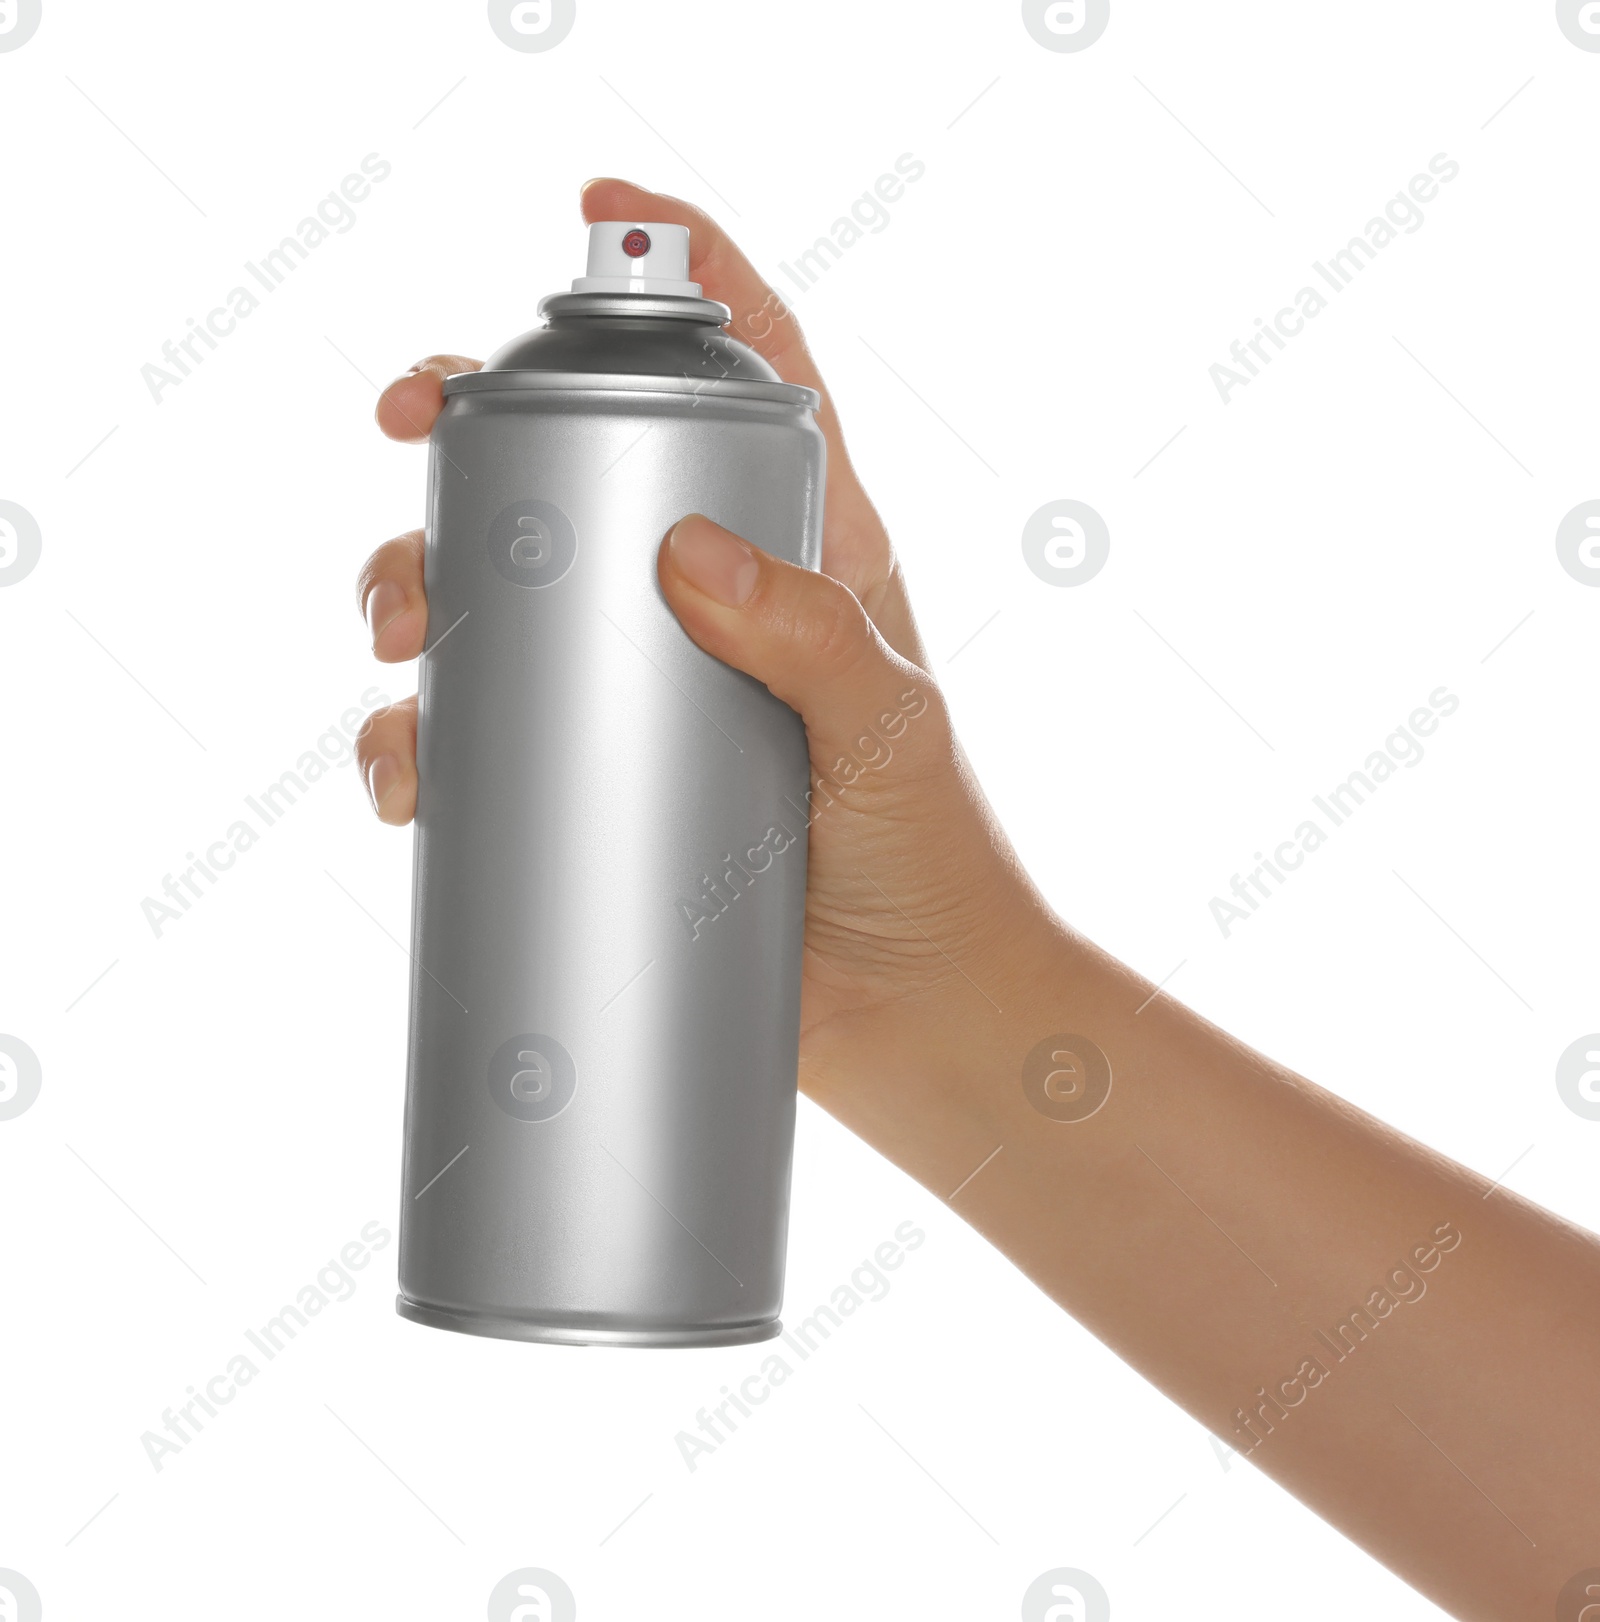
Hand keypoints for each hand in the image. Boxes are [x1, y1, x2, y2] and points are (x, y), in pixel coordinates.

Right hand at [354, 178, 1067, 1127]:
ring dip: (422, 590)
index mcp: (803, 551)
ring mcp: (644, 697)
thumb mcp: (890, 732)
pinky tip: (410, 775)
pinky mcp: (600, 790)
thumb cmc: (931, 863)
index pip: (747, 374)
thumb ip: (813, 636)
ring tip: (405, 642)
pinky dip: (425, 745)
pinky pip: (487, 743)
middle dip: (476, 448)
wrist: (917, 1018)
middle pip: (576, 474)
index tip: (598, 211)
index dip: (679, 271)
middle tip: (415, 463)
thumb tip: (684, 554)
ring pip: (502, 601)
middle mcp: (709, 605)